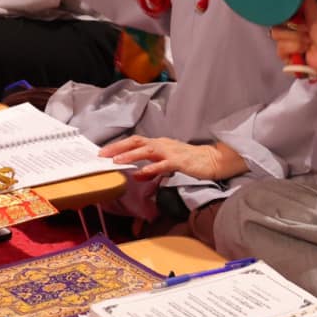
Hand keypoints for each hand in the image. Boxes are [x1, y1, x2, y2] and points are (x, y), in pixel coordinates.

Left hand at [100, 136, 249, 181]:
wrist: (214, 160)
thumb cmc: (192, 162)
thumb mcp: (168, 164)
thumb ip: (152, 168)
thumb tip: (137, 175)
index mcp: (160, 143)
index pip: (136, 141)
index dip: (119, 145)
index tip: (103, 152)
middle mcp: (163, 144)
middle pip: (137, 141)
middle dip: (118, 147)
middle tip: (102, 154)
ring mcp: (171, 152)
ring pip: (147, 150)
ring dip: (130, 155)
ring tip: (116, 161)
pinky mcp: (180, 161)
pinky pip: (163, 164)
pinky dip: (150, 168)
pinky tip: (140, 173)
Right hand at [270, 0, 316, 86]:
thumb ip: (308, 0)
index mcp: (299, 20)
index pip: (281, 14)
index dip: (286, 16)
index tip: (297, 18)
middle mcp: (292, 32)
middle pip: (276, 28)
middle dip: (294, 32)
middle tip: (308, 33)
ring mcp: (290, 46)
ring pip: (279, 41)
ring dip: (296, 43)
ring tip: (309, 45)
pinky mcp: (289, 59)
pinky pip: (281, 53)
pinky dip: (294, 53)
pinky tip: (304, 54)